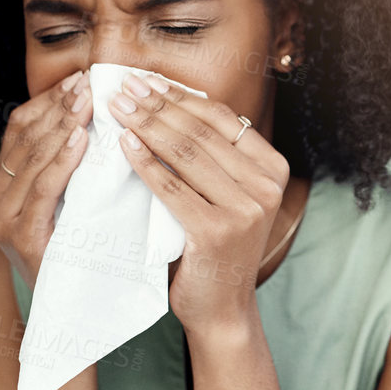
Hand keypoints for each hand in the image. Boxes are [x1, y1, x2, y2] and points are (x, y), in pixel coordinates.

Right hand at [0, 71, 90, 290]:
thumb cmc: (77, 253)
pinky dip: (62, 160)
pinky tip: (81, 138)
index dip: (48, 102)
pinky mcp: (22, 239)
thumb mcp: (67, 202)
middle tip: (89, 82)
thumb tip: (90, 115)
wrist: (71, 314)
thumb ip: (67, 168)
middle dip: (60, 107)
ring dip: (64, 125)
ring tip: (88, 100)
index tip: (79, 80)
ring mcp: (2, 222)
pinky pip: (44, 190)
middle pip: (25, 139)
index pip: (19, 130)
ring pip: (33, 159)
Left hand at [107, 74, 289, 335]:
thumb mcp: (226, 195)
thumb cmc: (215, 247)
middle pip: (200, 132)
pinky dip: (144, 161)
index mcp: (273, 168)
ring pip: (185, 153)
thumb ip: (212, 156)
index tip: (146, 81)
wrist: (221, 309)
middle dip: (156, 105)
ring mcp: (246, 209)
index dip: (180, 96)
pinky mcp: (217, 231)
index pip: (221, 118)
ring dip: (146, 124)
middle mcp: (267, 186)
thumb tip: (168, 100)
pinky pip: (171, 186)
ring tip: (117, 108)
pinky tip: (124, 144)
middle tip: (123, 87)